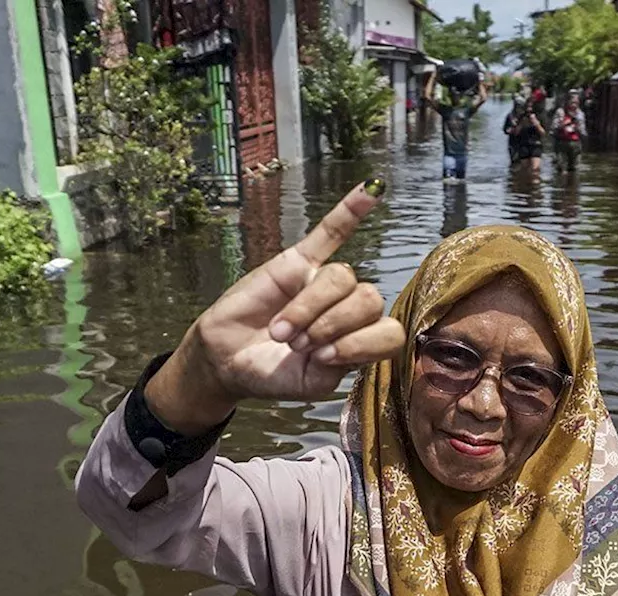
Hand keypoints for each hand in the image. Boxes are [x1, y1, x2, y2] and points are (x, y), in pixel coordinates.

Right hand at [146, 179, 403, 434]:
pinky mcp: (298, 261)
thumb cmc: (272, 373)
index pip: (389, 333)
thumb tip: (343, 337)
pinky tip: (371, 189)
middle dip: (332, 325)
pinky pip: (330, 232)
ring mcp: (325, 282)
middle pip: (369, 299)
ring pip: (342, 277)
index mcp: (362, 340)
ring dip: (309, 307)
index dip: (361, 345)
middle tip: (297, 344)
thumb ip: (338, 364)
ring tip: (282, 330)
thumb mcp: (310, 384)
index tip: (323, 358)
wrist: (228, 361)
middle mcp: (350, 308)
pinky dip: (351, 210)